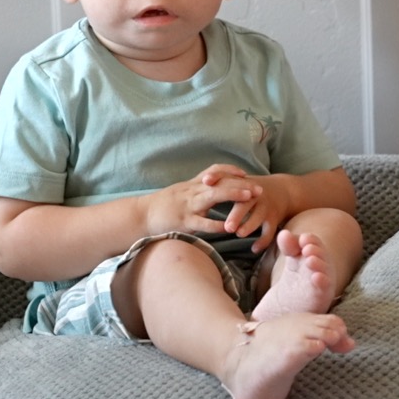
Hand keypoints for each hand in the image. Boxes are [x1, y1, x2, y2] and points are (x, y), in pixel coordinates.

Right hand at [141, 163, 263, 236]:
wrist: (140, 215)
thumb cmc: (162, 206)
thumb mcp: (180, 193)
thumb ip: (196, 190)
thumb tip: (211, 188)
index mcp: (192, 185)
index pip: (214, 171)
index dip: (231, 171)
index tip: (246, 174)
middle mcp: (192, 191)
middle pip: (220, 181)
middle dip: (240, 183)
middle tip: (259, 189)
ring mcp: (188, 206)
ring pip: (213, 196)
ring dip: (233, 195)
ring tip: (249, 198)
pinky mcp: (183, 222)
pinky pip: (203, 223)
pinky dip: (217, 225)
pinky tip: (230, 227)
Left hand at [204, 167, 288, 253]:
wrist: (283, 190)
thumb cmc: (252, 188)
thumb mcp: (240, 180)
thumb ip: (223, 179)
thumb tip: (204, 179)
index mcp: (245, 185)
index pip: (231, 183)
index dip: (219, 182)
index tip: (207, 185)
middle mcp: (256, 195)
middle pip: (246, 204)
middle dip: (237, 214)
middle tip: (227, 226)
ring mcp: (266, 207)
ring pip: (259, 217)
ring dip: (250, 225)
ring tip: (239, 234)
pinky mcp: (274, 218)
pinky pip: (269, 231)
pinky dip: (263, 241)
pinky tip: (254, 249)